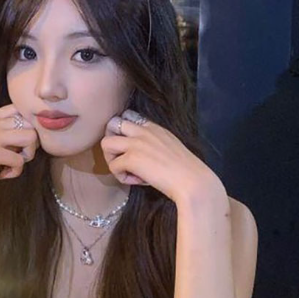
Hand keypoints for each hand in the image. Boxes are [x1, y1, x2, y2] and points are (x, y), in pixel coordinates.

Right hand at [0, 104, 38, 190]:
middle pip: (30, 123)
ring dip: (27, 155)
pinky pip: (20, 161)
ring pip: (31, 138)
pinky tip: (3, 175)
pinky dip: (16, 171)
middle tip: (18, 155)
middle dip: (30, 142)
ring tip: (13, 165)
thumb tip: (14, 143)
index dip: (26, 125)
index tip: (18, 141)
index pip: (19, 109)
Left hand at [100, 109, 218, 203]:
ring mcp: (136, 143)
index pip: (128, 116)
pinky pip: (113, 166)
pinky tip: (136, 181)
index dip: (122, 131)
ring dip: (111, 158)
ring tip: (126, 170)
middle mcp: (143, 131)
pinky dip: (121, 176)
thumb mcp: (170, 146)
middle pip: (111, 123)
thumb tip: (141, 156)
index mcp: (154, 127)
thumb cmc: (186, 171)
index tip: (129, 147)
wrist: (193, 182)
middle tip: (121, 158)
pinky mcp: (131, 158)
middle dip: (112, 141)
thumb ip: (154, 144)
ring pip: (105, 143)